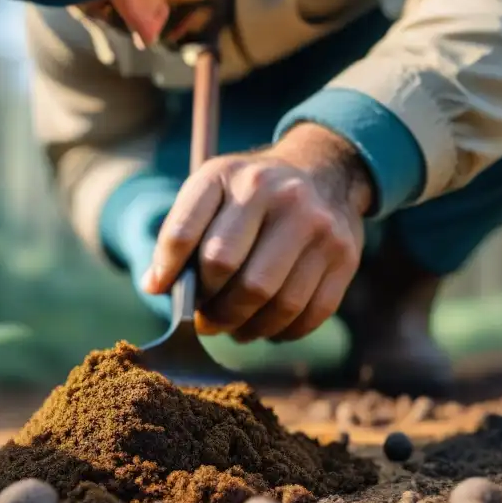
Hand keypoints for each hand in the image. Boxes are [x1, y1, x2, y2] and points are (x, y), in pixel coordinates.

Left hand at [141, 124, 372, 341]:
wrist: (324, 171)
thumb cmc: (251, 191)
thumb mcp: (211, 189)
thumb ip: (179, 233)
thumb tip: (156, 287)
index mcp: (234, 177)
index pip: (184, 235)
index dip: (168, 272)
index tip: (165, 290)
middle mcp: (281, 197)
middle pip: (236, 278)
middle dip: (214, 311)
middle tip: (206, 320)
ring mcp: (319, 227)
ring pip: (276, 303)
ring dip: (247, 328)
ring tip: (234, 326)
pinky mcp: (345, 257)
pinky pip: (309, 314)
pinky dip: (282, 331)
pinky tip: (266, 325)